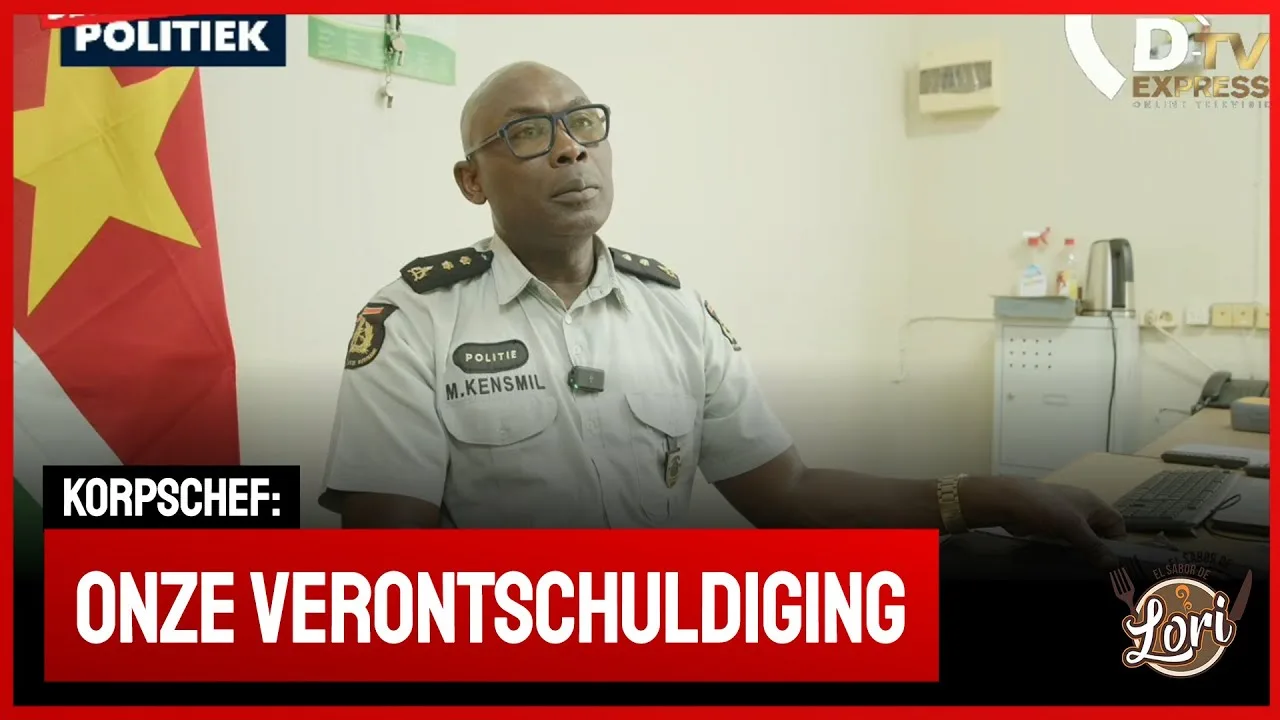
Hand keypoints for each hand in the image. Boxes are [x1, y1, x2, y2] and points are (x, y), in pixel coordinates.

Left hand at [965, 476, 1126, 567]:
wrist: (1007, 502)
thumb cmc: (1044, 509)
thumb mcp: (1073, 527)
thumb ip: (1094, 546)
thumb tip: (1115, 566)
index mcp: (1092, 503)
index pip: (1117, 523)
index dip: (1118, 541)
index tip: (1114, 561)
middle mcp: (1082, 508)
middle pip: (1100, 531)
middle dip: (1101, 549)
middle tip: (1101, 572)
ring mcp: (1065, 516)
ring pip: (1082, 537)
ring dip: (1084, 551)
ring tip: (1085, 571)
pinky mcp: (1050, 525)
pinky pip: (1066, 539)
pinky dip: (1069, 550)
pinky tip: (1067, 564)